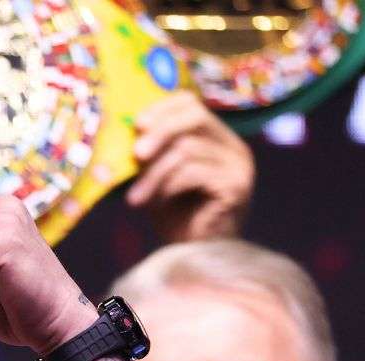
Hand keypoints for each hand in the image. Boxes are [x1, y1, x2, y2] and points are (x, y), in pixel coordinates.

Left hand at [127, 92, 253, 241]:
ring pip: (189, 149)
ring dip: (154, 173)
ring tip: (135, 198)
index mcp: (215, 137)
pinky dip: (167, 186)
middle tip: (135, 153)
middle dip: (159, 131)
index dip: (162, 108)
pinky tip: (154, 203)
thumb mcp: (156, 175)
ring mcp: (239, 165)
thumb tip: (125, 127)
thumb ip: (149, 151)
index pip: (191, 103)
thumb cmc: (173, 214)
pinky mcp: (236, 186)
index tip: (136, 125)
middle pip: (195, 116)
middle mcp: (233, 146)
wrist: (191, 253)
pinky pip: (195, 173)